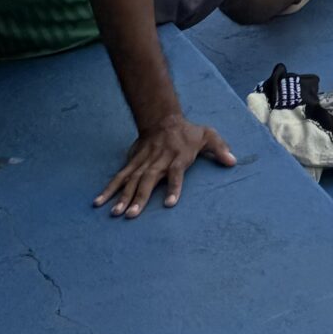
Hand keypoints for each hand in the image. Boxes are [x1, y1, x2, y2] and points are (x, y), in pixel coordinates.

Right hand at [95, 114, 236, 217]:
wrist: (163, 118)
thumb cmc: (187, 132)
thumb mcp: (208, 135)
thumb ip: (220, 148)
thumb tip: (233, 162)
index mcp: (177, 158)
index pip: (176, 174)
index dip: (174, 188)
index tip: (170, 204)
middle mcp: (159, 161)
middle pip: (149, 180)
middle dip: (140, 197)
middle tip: (131, 215)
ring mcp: (143, 162)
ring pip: (132, 180)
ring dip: (122, 197)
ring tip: (115, 213)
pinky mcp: (133, 162)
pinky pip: (120, 177)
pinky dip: (109, 189)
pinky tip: (99, 202)